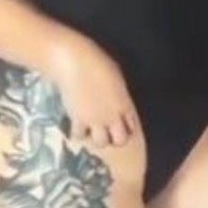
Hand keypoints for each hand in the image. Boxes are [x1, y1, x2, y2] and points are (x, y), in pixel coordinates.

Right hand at [48, 32, 139, 151]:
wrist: (75, 64)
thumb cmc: (97, 64)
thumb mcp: (116, 78)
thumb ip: (119, 95)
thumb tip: (118, 100)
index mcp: (124, 105)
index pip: (132, 127)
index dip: (126, 128)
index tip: (120, 125)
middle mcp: (112, 116)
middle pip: (120, 141)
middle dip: (115, 138)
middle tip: (107, 131)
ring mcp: (95, 120)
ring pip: (100, 142)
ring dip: (97, 137)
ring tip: (91, 130)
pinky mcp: (78, 120)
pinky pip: (79, 135)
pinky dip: (77, 132)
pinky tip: (76, 125)